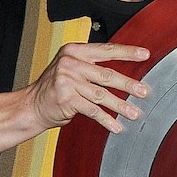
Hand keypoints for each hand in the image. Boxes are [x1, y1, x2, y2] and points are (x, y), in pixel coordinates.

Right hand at [24, 41, 150, 133]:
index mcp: (75, 51)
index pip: (106, 50)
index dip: (127, 52)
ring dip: (121, 106)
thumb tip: (126, 72)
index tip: (144, 54)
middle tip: (144, 91)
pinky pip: (92, 110)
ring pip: (102, 95)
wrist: (32, 105)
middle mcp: (70, 63)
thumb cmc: (56, 87)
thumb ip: (93, 66)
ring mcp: (67, 81)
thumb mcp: (72, 68)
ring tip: (134, 113)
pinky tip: (116, 126)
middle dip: (128, 85)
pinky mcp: (66, 99)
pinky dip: (106, 120)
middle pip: (107, 74)